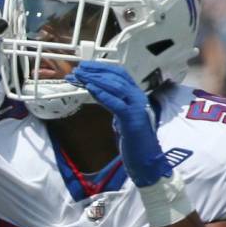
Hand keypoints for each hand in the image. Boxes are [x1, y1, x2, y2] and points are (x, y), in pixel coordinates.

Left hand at [66, 62, 171, 186]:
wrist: (147, 159)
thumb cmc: (133, 139)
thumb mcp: (119, 116)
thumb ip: (110, 101)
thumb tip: (94, 89)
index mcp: (135, 95)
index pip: (119, 73)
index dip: (101, 67)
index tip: (84, 66)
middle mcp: (138, 97)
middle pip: (117, 76)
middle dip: (96, 71)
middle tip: (78, 69)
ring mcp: (137, 107)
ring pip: (117, 87)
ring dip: (96, 80)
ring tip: (81, 76)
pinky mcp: (133, 120)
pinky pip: (117, 104)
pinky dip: (104, 95)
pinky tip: (91, 89)